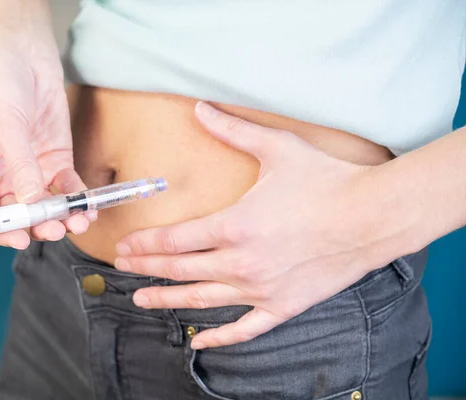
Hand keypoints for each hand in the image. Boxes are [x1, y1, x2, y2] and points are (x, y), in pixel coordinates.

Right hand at [0, 20, 93, 249]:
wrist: (25, 58)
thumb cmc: (0, 87)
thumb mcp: (7, 126)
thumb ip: (20, 165)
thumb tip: (30, 201)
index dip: (1, 230)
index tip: (21, 238)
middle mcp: (2, 179)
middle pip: (18, 215)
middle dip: (38, 225)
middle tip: (56, 229)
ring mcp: (30, 173)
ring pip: (45, 207)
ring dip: (61, 217)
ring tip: (78, 222)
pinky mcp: (55, 163)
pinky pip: (66, 188)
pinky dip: (77, 199)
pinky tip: (88, 206)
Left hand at [114, 102, 395, 348]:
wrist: (373, 216)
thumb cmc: (326, 181)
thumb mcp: (277, 149)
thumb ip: (233, 131)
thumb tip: (200, 108)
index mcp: (234, 227)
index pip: (173, 240)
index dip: (144, 243)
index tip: (123, 246)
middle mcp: (241, 263)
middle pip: (179, 269)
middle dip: (146, 267)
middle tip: (122, 266)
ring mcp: (261, 289)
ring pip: (202, 299)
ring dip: (167, 300)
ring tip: (141, 300)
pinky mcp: (283, 306)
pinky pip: (244, 329)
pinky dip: (219, 337)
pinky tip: (198, 342)